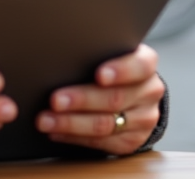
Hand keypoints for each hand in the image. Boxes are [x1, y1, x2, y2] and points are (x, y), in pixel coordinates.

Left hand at [35, 44, 163, 154]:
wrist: (133, 94)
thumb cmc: (110, 66)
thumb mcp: (109, 53)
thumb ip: (94, 52)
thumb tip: (58, 53)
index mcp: (145, 64)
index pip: (140, 65)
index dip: (120, 71)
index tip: (99, 75)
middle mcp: (149, 92)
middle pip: (114, 98)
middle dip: (81, 100)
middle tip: (54, 100)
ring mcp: (143, 119)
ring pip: (105, 124)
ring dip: (70, 123)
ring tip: (46, 120)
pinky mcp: (132, 141)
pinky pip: (101, 142)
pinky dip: (74, 137)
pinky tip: (56, 132)